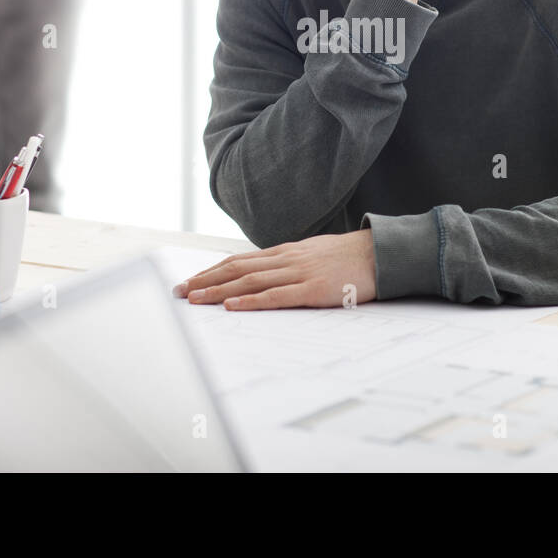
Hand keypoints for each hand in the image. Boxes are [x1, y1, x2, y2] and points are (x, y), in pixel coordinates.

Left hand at [171, 229, 377, 309]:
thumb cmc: (347, 257)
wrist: (378, 253)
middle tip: (179, 292)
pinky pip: (275, 296)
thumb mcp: (312, 254)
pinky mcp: (311, 290)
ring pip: (249, 281)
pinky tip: (233, 306)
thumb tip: (266, 273)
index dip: (211, 271)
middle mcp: (285, 259)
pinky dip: (251, 301)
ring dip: (218, 291)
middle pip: (236, 269)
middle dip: (204, 280)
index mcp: (284, 252)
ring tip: (195, 300)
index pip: (238, 261)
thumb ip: (288, 263)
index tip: (189, 281)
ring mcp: (297, 273)